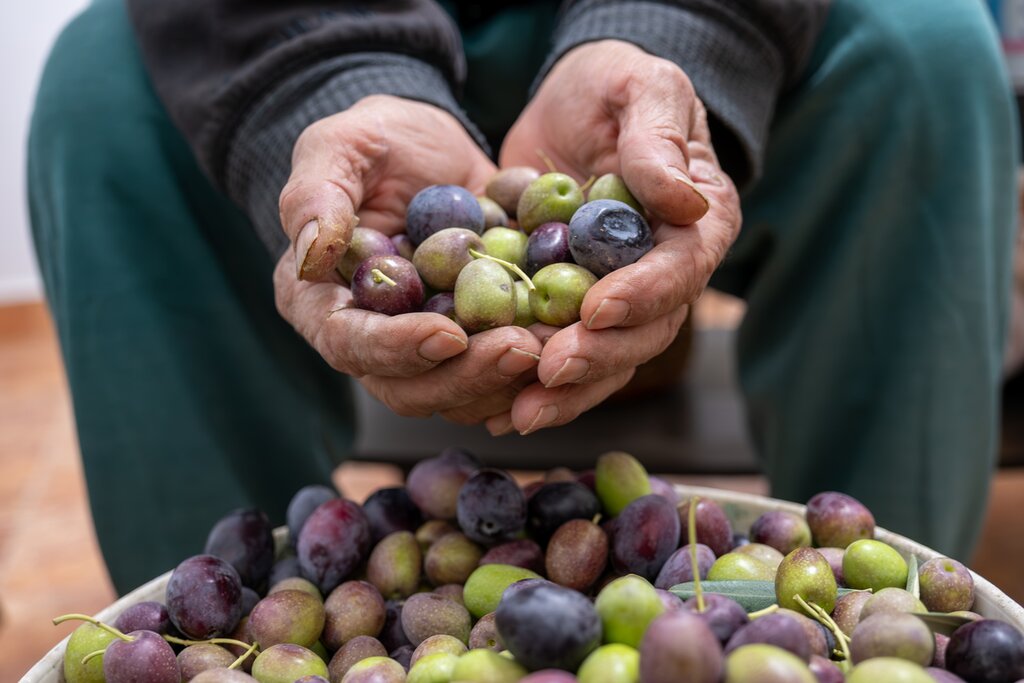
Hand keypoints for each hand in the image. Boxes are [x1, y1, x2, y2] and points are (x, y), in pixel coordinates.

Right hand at [275, 96, 541, 421]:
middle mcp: (369, 339)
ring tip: (555, 347)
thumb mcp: (339, 146)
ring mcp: (424, 348)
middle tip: (521, 349)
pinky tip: (573, 343)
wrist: (434, 149)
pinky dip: (536, 366)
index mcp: (322, 302)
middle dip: (466, 375)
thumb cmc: (375, 141)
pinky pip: (500, 374)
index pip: (349, 344)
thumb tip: (311, 254)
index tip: (448, 334)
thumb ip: (316, 195)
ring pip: (459, 393)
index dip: (396, 348)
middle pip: (408, 388)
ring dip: (506, 380)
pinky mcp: (473, 342)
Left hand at [492, 40, 740, 434]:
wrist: (574, 103)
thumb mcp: (642, 88)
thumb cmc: (618, 84)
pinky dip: (529, 383)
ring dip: (563, 391)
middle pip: (644, 331)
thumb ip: (657, 140)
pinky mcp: (573, 304)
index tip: (597, 311)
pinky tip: (493, 407)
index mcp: (698, 224)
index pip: (681, 270)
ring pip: (604, 357)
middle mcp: (665, 271)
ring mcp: (619, 295)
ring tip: (515, 413)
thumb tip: (683, 201)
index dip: (643, 295)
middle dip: (597, 356)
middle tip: (547, 372)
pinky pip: (559, 352)